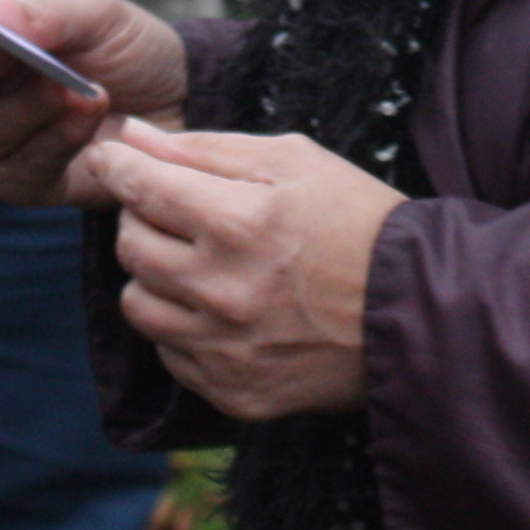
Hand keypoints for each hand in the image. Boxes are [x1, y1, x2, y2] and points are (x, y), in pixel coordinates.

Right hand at [0, 0, 187, 205]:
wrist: (180, 106)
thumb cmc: (127, 51)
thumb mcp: (103, 15)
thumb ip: (56, 13)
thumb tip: (3, 14)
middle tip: (10, 48)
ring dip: (33, 108)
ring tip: (83, 92)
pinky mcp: (22, 181)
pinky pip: (24, 165)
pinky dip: (57, 139)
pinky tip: (87, 115)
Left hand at [71, 117, 397, 421]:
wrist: (419, 313)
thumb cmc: (359, 222)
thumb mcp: (295, 161)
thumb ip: (207, 148)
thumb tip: (134, 137)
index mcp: (237, 223)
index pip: (139, 188)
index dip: (116, 166)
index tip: (110, 157)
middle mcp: (221, 291)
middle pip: (130, 246)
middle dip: (142, 218)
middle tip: (174, 209)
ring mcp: (225, 350)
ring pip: (139, 305)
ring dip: (156, 276)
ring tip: (196, 263)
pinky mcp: (234, 392)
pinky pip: (171, 355)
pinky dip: (185, 327)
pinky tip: (224, 310)